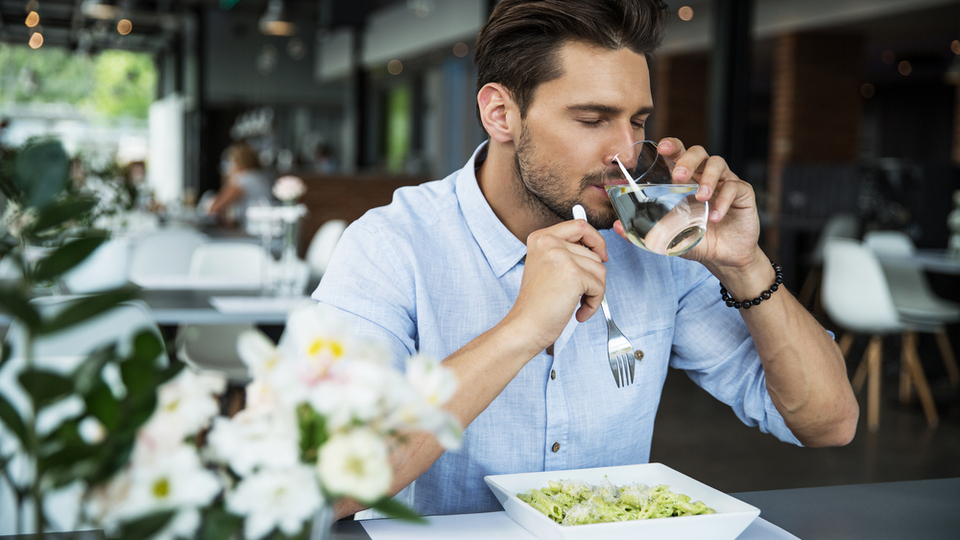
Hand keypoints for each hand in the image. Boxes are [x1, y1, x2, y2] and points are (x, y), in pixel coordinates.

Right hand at [509, 219, 607, 352]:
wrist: (525, 326)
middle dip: (593, 277)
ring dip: (593, 292)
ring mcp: (562, 257)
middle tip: (580, 293)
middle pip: (593, 253)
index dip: (595, 240)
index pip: (580, 226)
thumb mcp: (544, 267)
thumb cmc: (535, 304)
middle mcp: (550, 243)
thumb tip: (596, 250)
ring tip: (576, 303)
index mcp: (541, 238)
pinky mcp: (574, 274)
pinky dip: (593, 303)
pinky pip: (599, 286)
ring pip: (600, 270)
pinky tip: (578, 311)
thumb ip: (565, 253)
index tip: (600, 254)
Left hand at [614, 137, 763, 270]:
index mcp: (686, 180)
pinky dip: (723, 200)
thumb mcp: (668, 236)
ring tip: (700, 198)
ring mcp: (725, 182)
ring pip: (717, 164)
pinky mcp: (743, 193)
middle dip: (687, 160)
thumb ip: (645, 230)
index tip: (660, 147)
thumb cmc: (696, 240)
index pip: (678, 154)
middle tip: (679, 176)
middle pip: (698, 152)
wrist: (724, 258)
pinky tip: (715, 217)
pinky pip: (735, 187)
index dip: (671, 146)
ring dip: (708, 179)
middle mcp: (705, 175)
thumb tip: (617, 226)